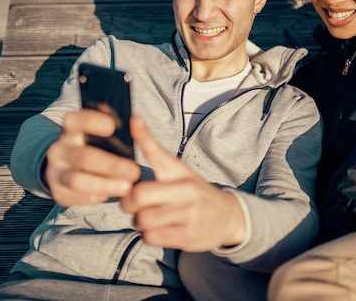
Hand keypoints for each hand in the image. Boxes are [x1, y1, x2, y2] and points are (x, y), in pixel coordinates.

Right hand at [45, 109, 140, 206]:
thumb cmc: (90, 146)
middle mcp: (59, 150)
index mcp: (69, 130)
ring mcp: (55, 173)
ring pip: (77, 181)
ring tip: (126, 187)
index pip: (75, 121)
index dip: (91, 122)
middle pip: (83, 157)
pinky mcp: (58, 193)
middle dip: (110, 165)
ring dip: (104, 185)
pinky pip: (77, 197)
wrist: (63, 167)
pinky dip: (96, 196)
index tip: (112, 126)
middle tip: (134, 171)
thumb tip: (134, 122)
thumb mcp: (93, 133)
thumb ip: (109, 126)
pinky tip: (112, 194)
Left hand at [119, 116, 245, 251]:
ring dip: (139, 221)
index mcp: (180, 172)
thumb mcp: (176, 167)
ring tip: (148, 217)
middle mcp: (186, 192)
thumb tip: (133, 117)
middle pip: (139, 197)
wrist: (227, 216)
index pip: (155, 156)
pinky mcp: (188, 237)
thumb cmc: (194, 190)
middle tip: (132, 204)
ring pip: (143, 220)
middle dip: (128, 202)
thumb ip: (152, 146)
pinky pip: (152, 238)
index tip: (127, 146)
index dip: (138, 150)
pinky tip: (158, 229)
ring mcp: (188, 215)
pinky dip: (149, 234)